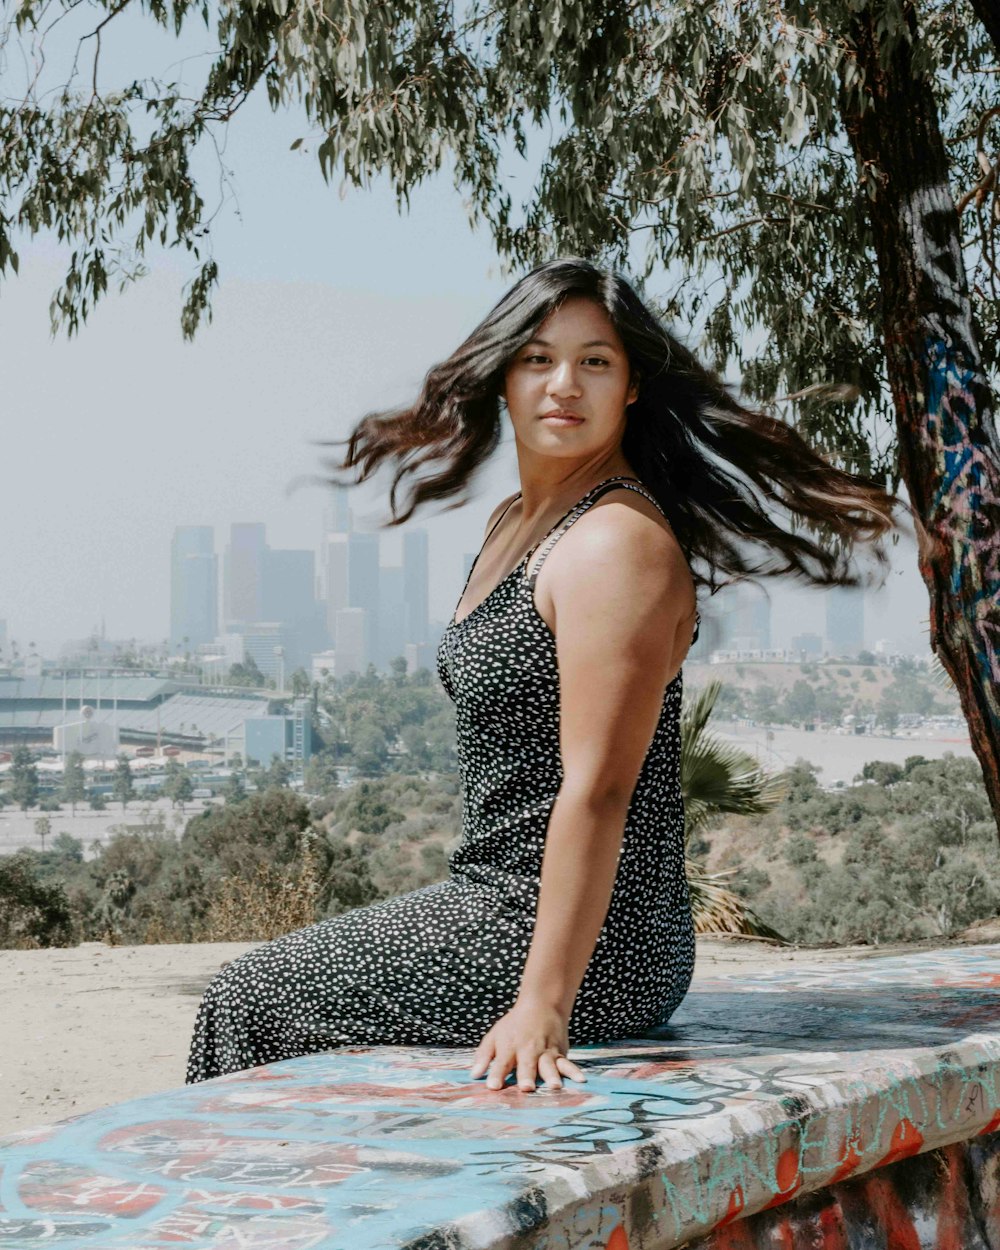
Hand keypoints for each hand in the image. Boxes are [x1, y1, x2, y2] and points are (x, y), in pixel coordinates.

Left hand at [469, 999, 587, 1091]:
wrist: (541, 1004)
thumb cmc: (514, 1025)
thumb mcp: (494, 1036)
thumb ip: (484, 1056)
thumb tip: (474, 1075)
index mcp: (510, 1047)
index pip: (502, 1062)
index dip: (497, 1074)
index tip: (493, 1087)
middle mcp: (528, 1050)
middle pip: (527, 1064)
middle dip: (526, 1076)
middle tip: (526, 1088)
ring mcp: (546, 1052)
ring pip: (549, 1065)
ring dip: (551, 1075)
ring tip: (554, 1087)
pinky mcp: (560, 1053)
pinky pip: (567, 1063)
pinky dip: (574, 1071)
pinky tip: (581, 1080)